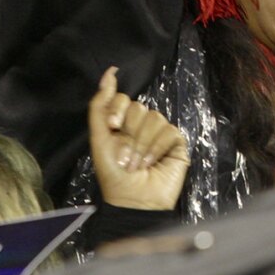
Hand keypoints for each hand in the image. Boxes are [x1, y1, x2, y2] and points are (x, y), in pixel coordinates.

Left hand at [88, 67, 189, 212]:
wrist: (134, 200)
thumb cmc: (114, 175)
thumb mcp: (99, 140)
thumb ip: (100, 106)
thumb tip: (109, 73)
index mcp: (121, 123)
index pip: (121, 98)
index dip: (117, 109)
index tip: (113, 127)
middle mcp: (140, 125)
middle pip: (138, 108)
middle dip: (129, 135)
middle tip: (125, 157)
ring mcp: (159, 133)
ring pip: (154, 118)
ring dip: (142, 145)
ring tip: (138, 164)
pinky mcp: (175, 142)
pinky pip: (169, 131)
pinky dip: (157, 148)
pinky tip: (152, 162)